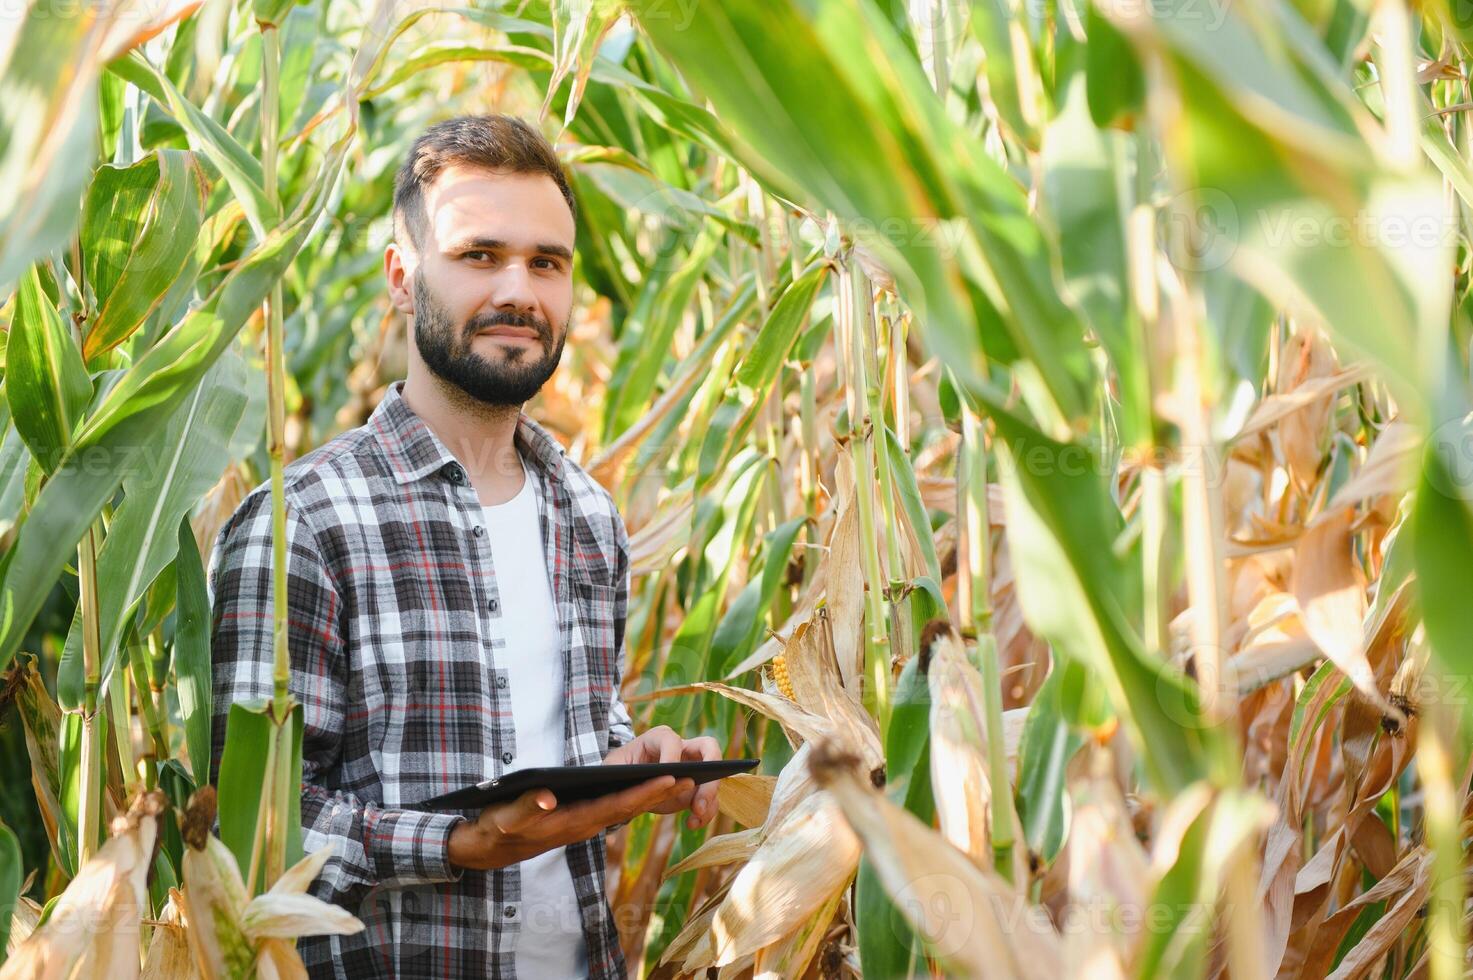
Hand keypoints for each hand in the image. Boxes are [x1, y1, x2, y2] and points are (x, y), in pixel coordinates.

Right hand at [447, 775, 687, 870]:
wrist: (490, 847)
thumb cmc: (498, 828)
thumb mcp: (507, 817)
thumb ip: (528, 806)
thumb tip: (549, 797)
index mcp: (572, 822)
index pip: (615, 806)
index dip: (643, 792)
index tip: (670, 778)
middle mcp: (584, 824)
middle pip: (629, 807)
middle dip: (661, 793)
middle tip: (694, 778)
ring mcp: (584, 823)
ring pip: (626, 808)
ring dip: (654, 796)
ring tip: (685, 780)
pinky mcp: (580, 820)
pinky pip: (615, 809)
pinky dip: (636, 798)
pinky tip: (652, 787)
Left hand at [603, 725, 722, 829]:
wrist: (625, 785)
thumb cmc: (618, 770)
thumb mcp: (613, 768)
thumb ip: (624, 772)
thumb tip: (645, 781)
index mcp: (658, 738)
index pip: (672, 740)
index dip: (672, 756)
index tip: (669, 777)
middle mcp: (681, 748)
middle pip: (709, 749)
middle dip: (710, 773)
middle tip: (698, 801)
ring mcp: (692, 768)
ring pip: (714, 776)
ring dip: (709, 797)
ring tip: (695, 816)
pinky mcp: (695, 788)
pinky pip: (709, 798)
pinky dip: (705, 813)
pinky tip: (691, 824)